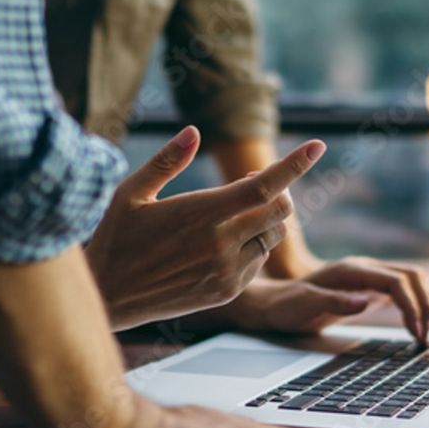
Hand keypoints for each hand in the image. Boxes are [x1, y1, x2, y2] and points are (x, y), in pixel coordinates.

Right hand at [86, 127, 325, 329]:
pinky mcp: (227, 291)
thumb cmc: (116, 237)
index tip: (318, 146)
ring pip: (274, 236)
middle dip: (277, 190)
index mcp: (201, 213)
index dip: (295, 164)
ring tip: (234, 213)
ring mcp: (227, 271)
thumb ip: (166, 160)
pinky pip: (259, 261)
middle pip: (280, 209)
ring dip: (266, 218)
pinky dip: (253, 245)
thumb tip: (194, 132)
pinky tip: (223, 243)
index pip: (264, 185)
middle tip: (250, 182)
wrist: (110, 296)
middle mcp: (221, 243)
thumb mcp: (130, 192)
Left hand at [229, 259, 428, 341]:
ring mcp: (368, 275)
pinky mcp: (369, 286)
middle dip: (425, 303)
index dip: (412, 306)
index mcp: (352, 270)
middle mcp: (364, 267)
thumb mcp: (304, 306)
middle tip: (424, 336)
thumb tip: (366, 302)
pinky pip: (403, 286)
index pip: (396, 281)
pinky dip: (424, 293)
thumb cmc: (286, 307)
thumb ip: (334, 302)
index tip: (417, 333)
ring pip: (411, 278)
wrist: (273, 302)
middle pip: (410, 276)